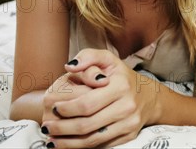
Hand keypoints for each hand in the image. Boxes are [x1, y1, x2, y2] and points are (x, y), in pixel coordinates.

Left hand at [41, 49, 161, 147]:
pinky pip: (102, 145)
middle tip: (47, 126)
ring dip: (68, 142)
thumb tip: (70, 66)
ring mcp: (129, 123)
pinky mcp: (129, 136)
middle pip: (87, 124)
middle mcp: (127, 106)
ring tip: (51, 139)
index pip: (86, 103)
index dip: (66, 108)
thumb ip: (88, 56)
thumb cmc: (121, 76)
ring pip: (93, 139)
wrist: (149, 96)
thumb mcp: (108, 59)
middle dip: (62, 128)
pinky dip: (82, 147)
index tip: (53, 107)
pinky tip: (68, 143)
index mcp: (120, 86)